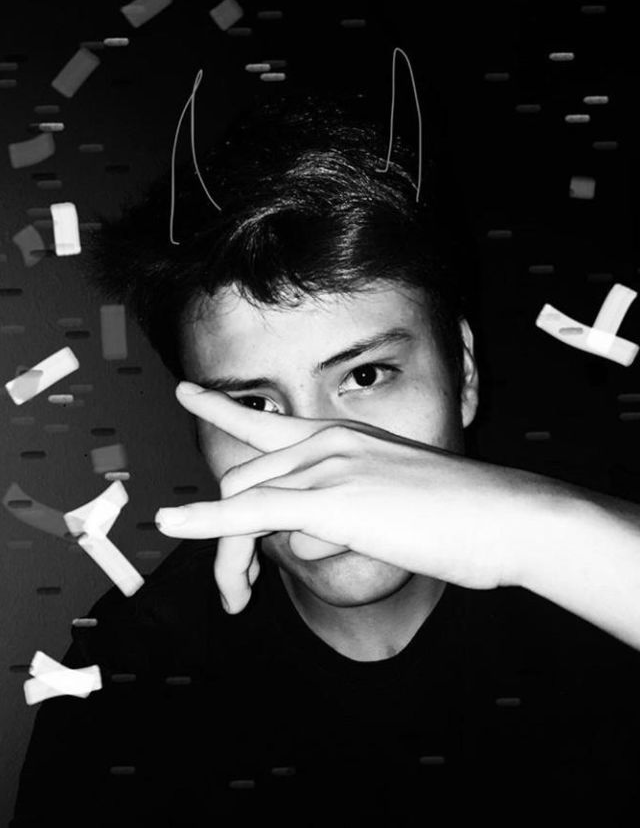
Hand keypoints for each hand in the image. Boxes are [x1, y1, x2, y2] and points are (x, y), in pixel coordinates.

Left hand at [155, 384, 542, 613]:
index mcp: (343, 435)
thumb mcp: (392, 504)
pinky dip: (206, 520)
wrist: (507, 515)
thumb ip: (344, 511)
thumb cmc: (461, 515)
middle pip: (245, 480)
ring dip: (229, 557)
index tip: (187, 391)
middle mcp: (327, 440)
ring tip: (236, 598)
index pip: (266, 421)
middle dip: (225, 532)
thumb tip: (307, 534)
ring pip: (245, 502)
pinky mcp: (330, 499)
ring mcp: (328, 465)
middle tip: (235, 587)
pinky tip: (171, 522)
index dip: (220, 407)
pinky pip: (250, 510)